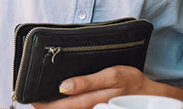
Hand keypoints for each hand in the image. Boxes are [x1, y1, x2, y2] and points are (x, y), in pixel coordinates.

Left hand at [33, 66, 163, 108]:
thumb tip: (63, 86)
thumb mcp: (111, 76)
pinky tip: (60, 102)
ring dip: (56, 107)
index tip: (31, 98)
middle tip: (32, 100)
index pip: (62, 105)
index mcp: (93, 99)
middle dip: (46, 107)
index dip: (45, 104)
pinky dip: (68, 106)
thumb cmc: (131, 81)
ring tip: (43, 100)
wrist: (151, 96)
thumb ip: (86, 82)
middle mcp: (92, 108)